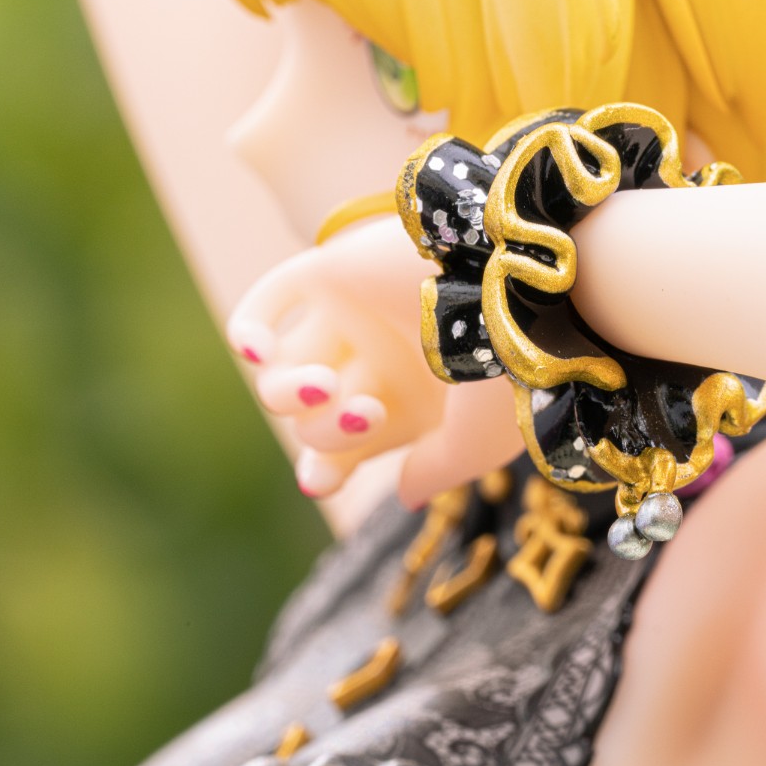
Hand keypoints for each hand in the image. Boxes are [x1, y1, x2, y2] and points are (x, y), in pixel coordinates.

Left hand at [226, 216, 523, 503]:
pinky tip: (257, 352)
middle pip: (312, 418)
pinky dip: (248, 332)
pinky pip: (264, 303)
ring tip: (323, 384)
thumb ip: (438, 468)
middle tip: (362, 412)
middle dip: (323, 432)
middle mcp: (383, 358)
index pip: (351, 446)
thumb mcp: (477, 443)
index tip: (318, 480)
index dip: (327, 468)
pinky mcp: (332, 270)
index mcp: (416, 401)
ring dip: (286, 393)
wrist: (517, 285)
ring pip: (281, 372)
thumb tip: (406, 495)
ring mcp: (354, 314)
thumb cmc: (509, 371)